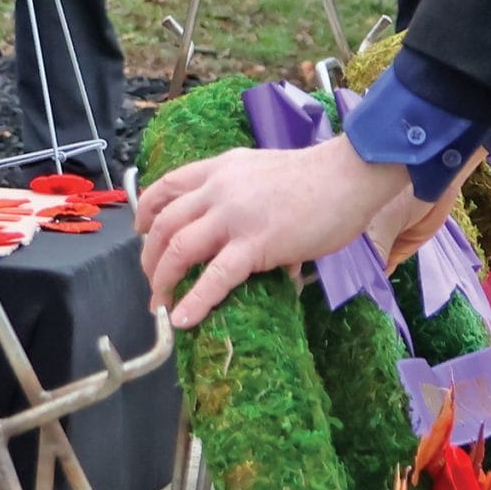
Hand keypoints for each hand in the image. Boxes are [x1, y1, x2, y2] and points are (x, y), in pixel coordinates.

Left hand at [140, 132, 431, 328]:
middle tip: (154, 282)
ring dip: (163, 282)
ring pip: (178, 250)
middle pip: (164, 225)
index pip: (167, 187)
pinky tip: (184, 319)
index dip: (146, 212)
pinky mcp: (256, 243)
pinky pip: (215, 277)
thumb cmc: (319, 176)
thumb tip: (248, 237)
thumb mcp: (266, 172)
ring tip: (161, 306)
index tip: (140, 232)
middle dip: (150, 259)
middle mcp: (219, 190)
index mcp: (221, 169)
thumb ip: (247, 197)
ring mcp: (235, 217)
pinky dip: (195, 301)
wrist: (350, 174)